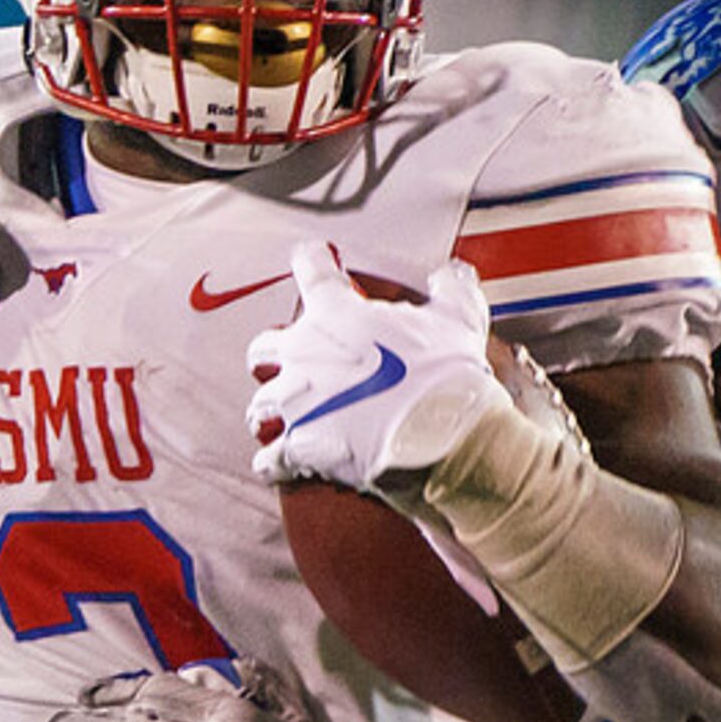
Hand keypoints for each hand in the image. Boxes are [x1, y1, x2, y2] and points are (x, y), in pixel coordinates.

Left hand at [246, 245, 510, 492]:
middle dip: (271, 356)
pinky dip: (273, 463)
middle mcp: (304, 353)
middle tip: (287, 362)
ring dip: (269, 413)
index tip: (310, 256)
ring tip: (278, 420)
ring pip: (260, 406)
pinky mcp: (299, 445)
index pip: (312, 271)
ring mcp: (297, 401)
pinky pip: (270, 457)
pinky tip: (276, 465)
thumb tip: (450, 273)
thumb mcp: (459, 318)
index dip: (311, 260)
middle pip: (263, 348)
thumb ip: (450, 288)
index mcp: (336, 314)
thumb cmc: (448, 374)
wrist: (443, 433)